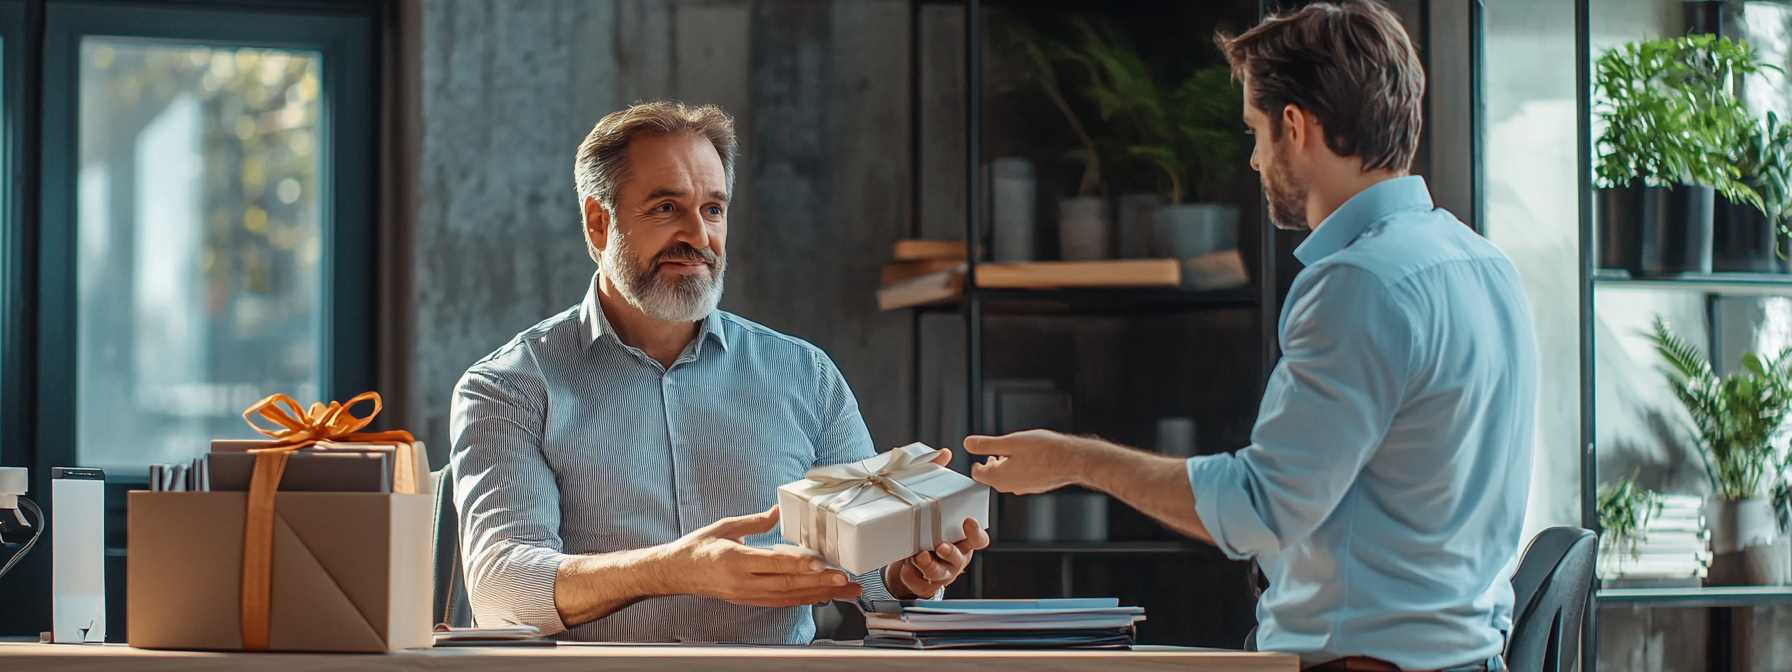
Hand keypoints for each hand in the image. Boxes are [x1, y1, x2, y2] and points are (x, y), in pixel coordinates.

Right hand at [658, 505, 862, 607]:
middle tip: (844, 580)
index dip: (798, 564)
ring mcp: (747, 595)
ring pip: (789, 596)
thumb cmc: (698, 548)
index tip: (820, 562)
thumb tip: (779, 510)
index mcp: (735, 560)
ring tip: (843, 590)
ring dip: (819, 593)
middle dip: (819, 583)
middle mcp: (743, 582)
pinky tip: (822, 595)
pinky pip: (782, 601)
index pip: (773, 563)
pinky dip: (804, 598)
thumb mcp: (725, 526)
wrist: (678, 573)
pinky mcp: (750, 600)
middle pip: (787, 584)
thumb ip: (756, 521)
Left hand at [883, 448, 990, 597]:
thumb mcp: (929, 502)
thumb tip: (944, 453)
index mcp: (961, 538)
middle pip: (960, 558)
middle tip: (940, 545)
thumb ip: (936, 476)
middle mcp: (955, 557)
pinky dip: (914, 580)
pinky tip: (905, 569)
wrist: (904, 553)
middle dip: (951, 552)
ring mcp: (941, 572)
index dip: (975, 532)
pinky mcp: (924, 583)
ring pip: (942, 574)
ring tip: (918, 557)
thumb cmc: (923, 526)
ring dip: (931, 566)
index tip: (968, 521)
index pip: (978, 539)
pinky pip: (922, 586)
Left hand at [963, 429, 1100, 493]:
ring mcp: (1024, 488)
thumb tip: (968, 444)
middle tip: (995, 452)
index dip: (977, 462)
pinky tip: (1029, 458)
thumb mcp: (1011, 442)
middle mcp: (1011, 486)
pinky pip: (1021, 479)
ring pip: (1008, 478)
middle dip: (992, 464)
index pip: (978, 474)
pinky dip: (1020, 469)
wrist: (1072, 460)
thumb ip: (987, 444)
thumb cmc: (1044, 450)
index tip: (981, 454)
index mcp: (1000, 477)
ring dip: (1006, 466)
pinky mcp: (1036, 486)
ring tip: (1013, 452)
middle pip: (992, 478)